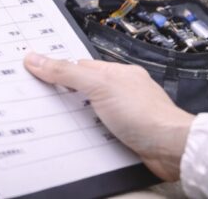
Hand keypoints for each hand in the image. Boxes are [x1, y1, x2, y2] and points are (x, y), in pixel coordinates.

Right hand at [24, 52, 193, 181]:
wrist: (171, 148)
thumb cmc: (147, 114)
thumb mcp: (99, 86)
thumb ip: (67, 73)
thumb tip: (37, 59)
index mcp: (116, 73)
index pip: (78, 66)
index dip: (56, 68)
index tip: (35, 70)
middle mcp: (121, 92)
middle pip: (83, 89)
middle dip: (64, 93)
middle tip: (40, 94)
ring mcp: (124, 114)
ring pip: (90, 112)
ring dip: (76, 117)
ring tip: (55, 118)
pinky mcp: (125, 136)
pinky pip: (98, 132)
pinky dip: (87, 134)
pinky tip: (78, 137)